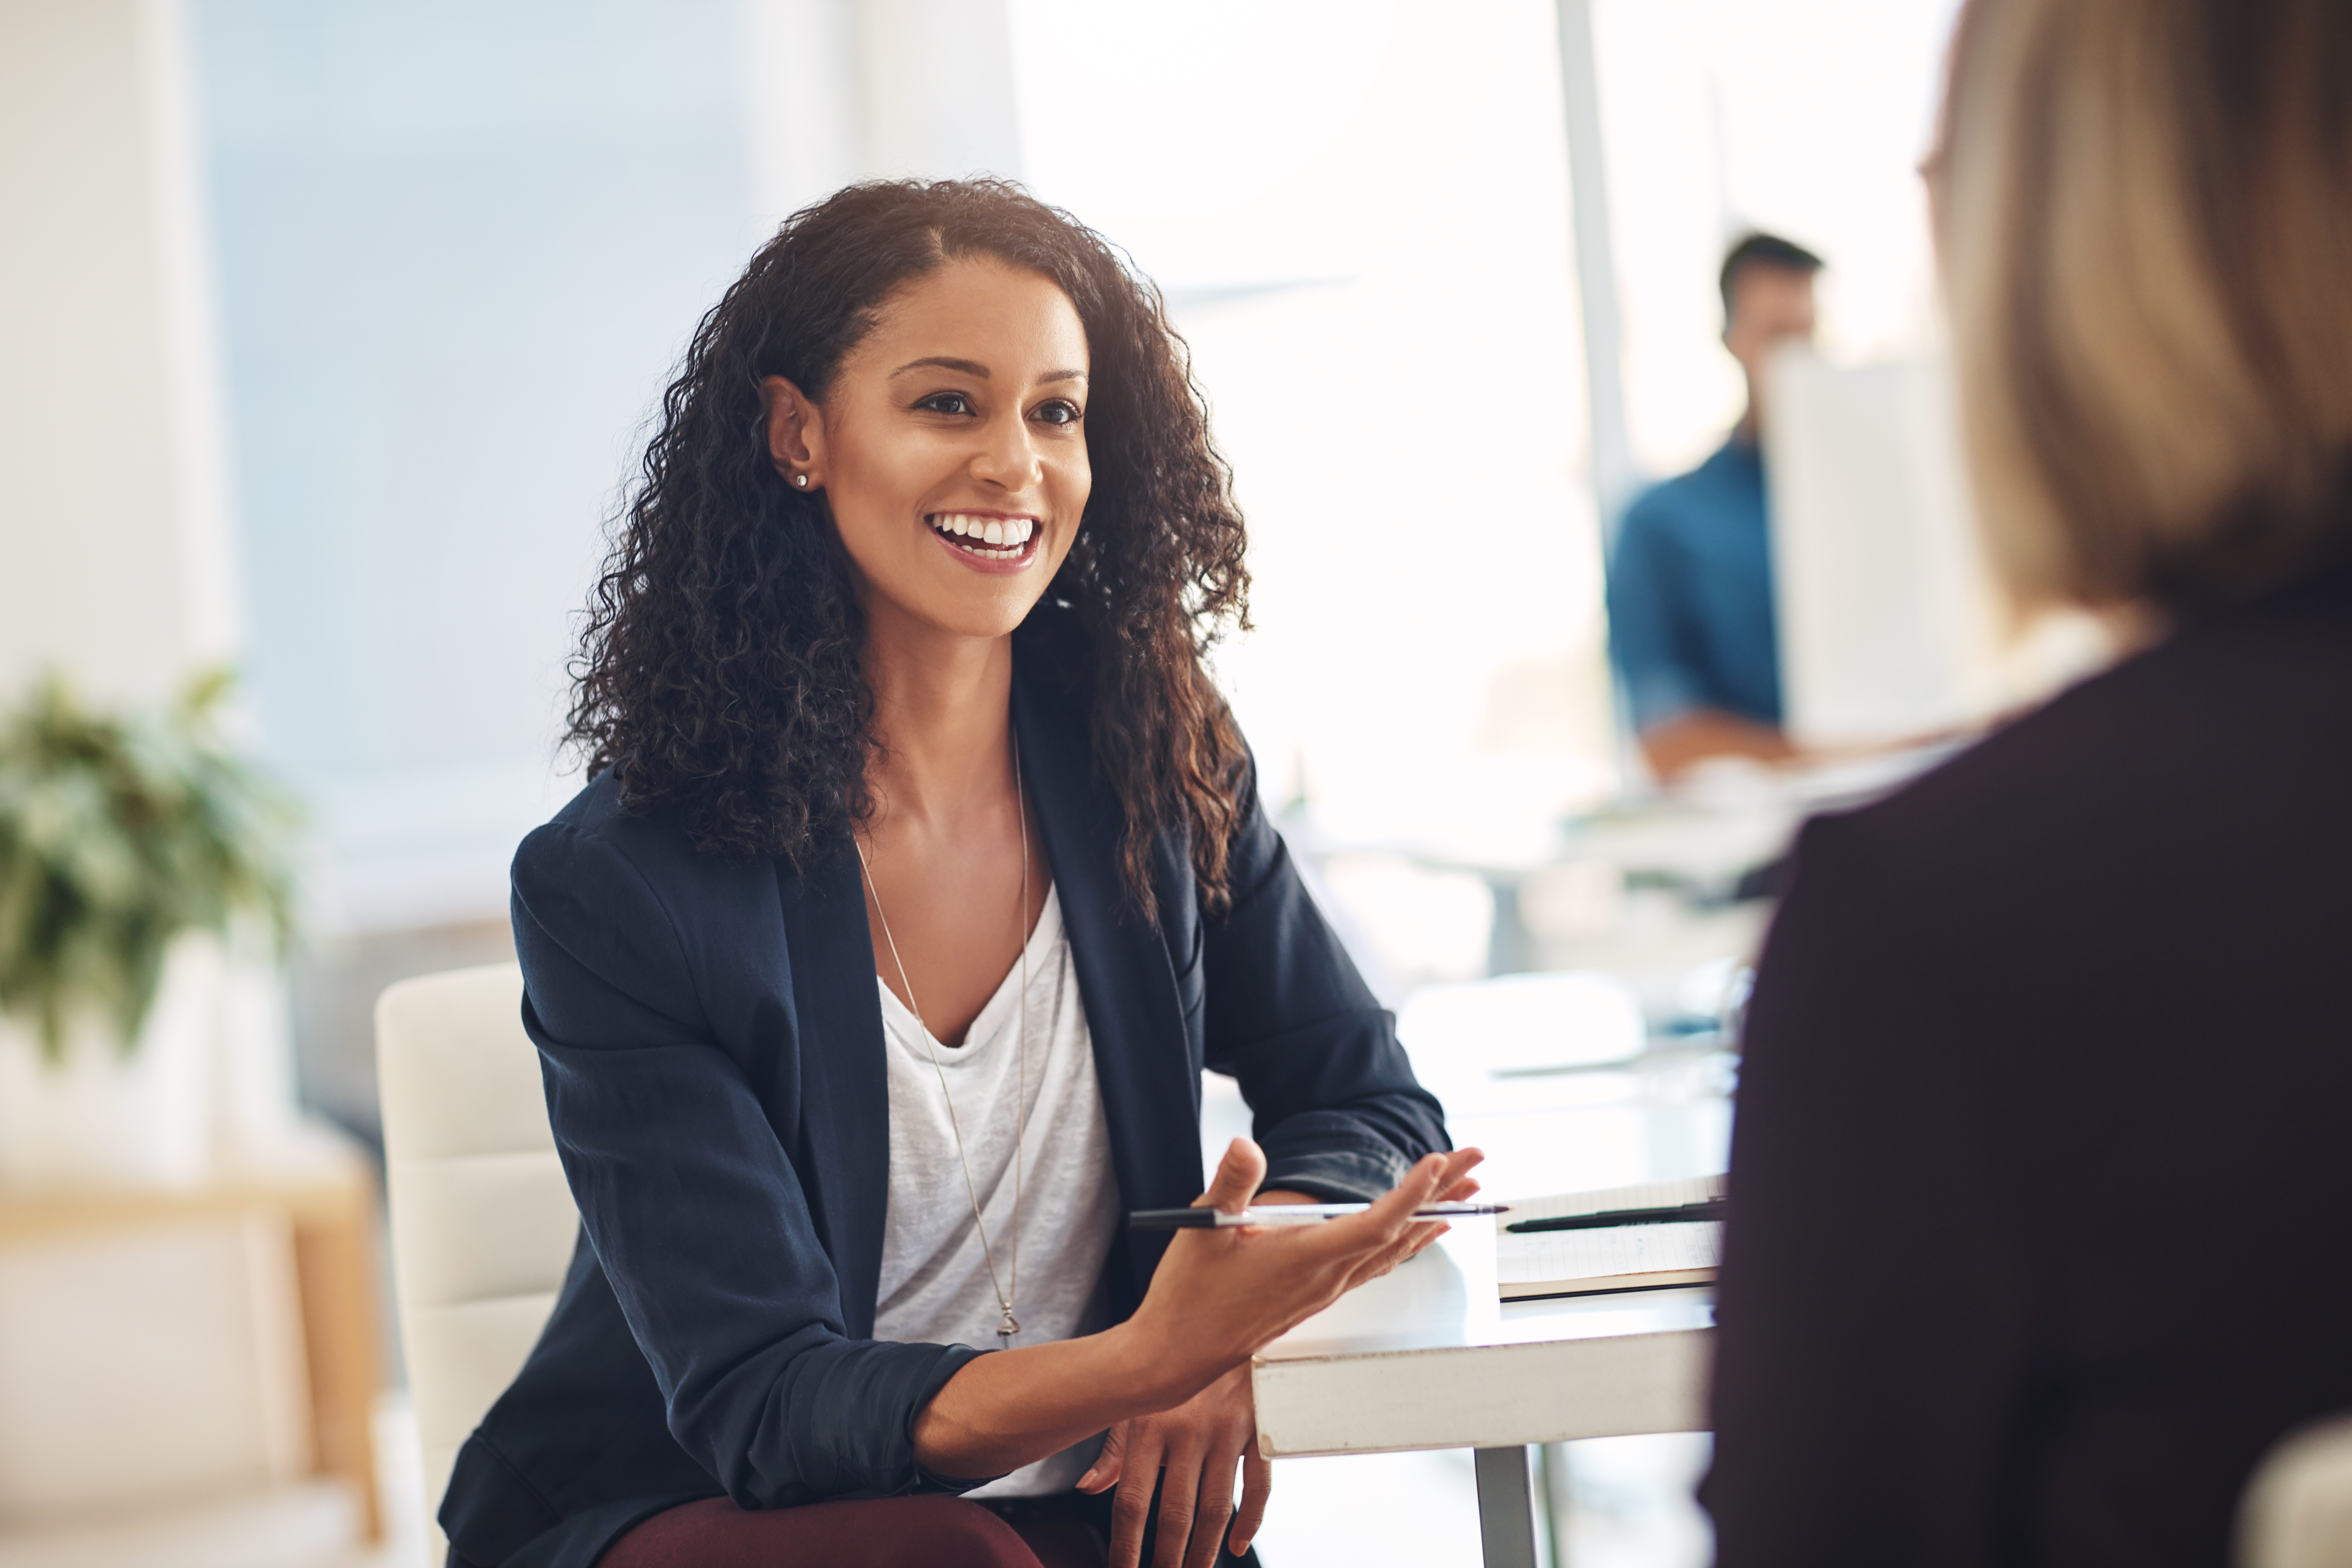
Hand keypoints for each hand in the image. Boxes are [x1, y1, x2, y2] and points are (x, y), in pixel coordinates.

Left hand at [1078, 1363, 1265, 1567]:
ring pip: (1215, 1507)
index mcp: (1150, 1425)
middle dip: (1167, 1558)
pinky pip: (1258, 1485)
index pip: (1133, 1500)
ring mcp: (1227, 1432)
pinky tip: (1237, 1544)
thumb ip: (1114, 1447)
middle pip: (1176, 1513)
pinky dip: (1250, 1520)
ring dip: (1204, 1551)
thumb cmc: (1171, 1364)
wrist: (1223, 1317)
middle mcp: (1187, 1431)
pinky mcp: (1259, 1429)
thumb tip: (1089, 1488)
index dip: (1127, 1545)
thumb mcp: (1135, 1398)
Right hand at [1123, 1139, 1487, 1406]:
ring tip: (1464, 1191)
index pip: (1376, 1223)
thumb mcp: (1204, 1229)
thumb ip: (1230, 1184)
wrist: (1179, 1354)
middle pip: (1400, 1232)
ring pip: (1394, 1250)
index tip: (1439, 1161)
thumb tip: (1243, 1144)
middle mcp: (1327, 1277)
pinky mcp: (1316, 1296)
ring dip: (1431, 1217)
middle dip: (1443, 1193)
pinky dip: (1404, 1242)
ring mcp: (1325, 1290)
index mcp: (1306, 1258)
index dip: (1413, 1193)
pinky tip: (1416, 1234)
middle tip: (1476, 1159)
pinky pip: (1377, 1265)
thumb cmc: (1189, 1295)